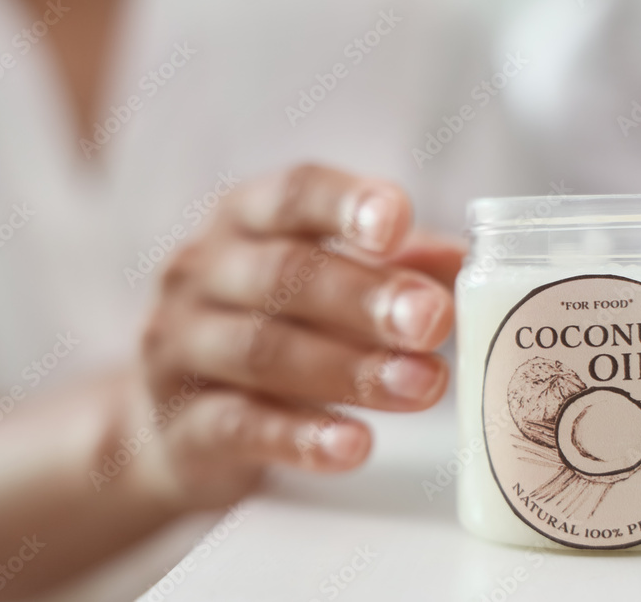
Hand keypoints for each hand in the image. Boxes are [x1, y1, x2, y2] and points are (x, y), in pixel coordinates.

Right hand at [133, 164, 461, 510]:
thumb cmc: (269, 327)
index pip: (292, 196)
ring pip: (264, 351)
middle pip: (284, 275)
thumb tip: (463, 260)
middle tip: (432, 322)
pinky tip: (355, 445)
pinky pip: (238, 426)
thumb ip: (390, 267)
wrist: (176, 422)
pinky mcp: (180, 424)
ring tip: (424, 387)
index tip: (398, 221)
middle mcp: (201, 273)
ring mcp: (179, 347)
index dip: (345, 204)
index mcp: (243, 221)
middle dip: (364, 298)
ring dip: (350, 370)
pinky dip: (301, 437)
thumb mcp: (321, 283)